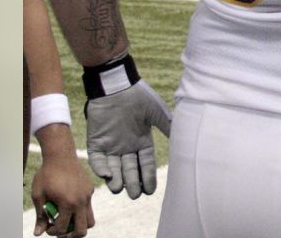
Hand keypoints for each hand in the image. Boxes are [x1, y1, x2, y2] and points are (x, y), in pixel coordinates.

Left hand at [32, 125, 94, 235]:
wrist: (60, 155)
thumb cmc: (46, 175)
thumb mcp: (39, 196)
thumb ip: (40, 216)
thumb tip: (38, 233)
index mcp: (67, 203)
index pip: (62, 228)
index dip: (52, 232)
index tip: (47, 227)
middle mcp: (81, 201)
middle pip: (82, 230)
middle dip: (70, 235)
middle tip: (60, 230)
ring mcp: (87, 196)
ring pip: (90, 221)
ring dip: (79, 225)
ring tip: (67, 221)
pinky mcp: (90, 190)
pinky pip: (88, 207)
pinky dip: (80, 212)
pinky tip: (69, 204)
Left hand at [85, 80, 171, 198]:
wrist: (116, 85)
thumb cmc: (138, 96)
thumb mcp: (157, 112)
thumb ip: (168, 127)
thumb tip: (184, 141)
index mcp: (141, 141)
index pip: (145, 164)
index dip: (148, 178)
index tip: (150, 191)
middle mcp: (126, 146)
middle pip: (130, 171)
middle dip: (132, 184)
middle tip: (134, 194)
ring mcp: (111, 145)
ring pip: (114, 169)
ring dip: (116, 180)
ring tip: (119, 188)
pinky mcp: (96, 142)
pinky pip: (97, 159)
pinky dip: (101, 168)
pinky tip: (108, 174)